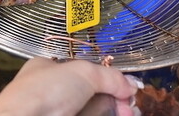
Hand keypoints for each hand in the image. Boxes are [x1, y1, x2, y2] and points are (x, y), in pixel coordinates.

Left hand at [0, 57, 142, 115]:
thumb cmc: (47, 91)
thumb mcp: (83, 72)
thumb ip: (110, 76)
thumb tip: (131, 87)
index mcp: (48, 68)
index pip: (85, 70)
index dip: (108, 79)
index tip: (127, 89)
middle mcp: (52, 91)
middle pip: (92, 93)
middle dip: (114, 98)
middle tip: (129, 107)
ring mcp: (57, 112)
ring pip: (92, 111)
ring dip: (113, 110)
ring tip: (127, 113)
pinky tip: (120, 115)